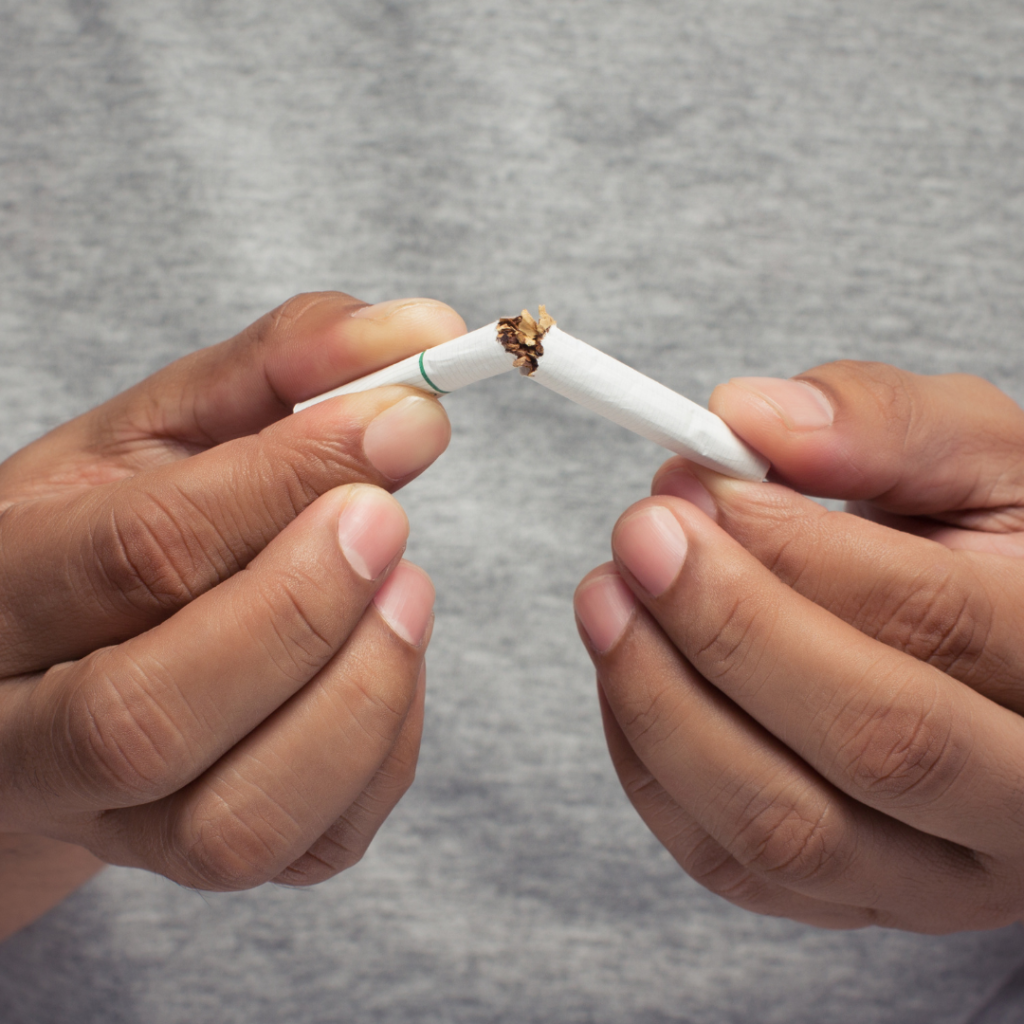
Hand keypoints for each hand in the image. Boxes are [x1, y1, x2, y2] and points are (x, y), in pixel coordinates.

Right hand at [0, 293, 463, 930]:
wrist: (60, 662)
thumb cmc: (112, 530)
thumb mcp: (169, 426)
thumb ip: (286, 364)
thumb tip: (424, 334)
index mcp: (0, 591)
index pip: (137, 550)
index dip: (289, 478)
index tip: (407, 417)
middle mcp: (30, 735)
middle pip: (150, 713)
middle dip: (304, 606)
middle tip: (393, 518)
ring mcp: (115, 824)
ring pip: (234, 819)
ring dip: (358, 693)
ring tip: (409, 588)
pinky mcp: (201, 862)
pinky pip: (315, 844)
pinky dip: (387, 745)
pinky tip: (390, 655)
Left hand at [574, 361, 1023, 932]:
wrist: (993, 660)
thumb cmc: (986, 548)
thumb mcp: (976, 458)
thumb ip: (883, 423)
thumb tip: (749, 417)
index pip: (936, 616)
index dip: (796, 544)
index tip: (700, 480)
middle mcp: (1023, 800)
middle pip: (875, 741)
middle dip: (728, 625)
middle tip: (641, 535)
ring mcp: (938, 878)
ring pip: (789, 829)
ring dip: (664, 701)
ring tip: (606, 596)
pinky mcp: (849, 900)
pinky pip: (730, 862)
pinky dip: (649, 763)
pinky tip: (623, 667)